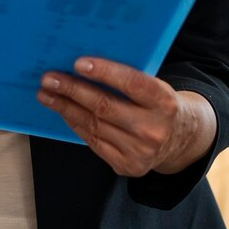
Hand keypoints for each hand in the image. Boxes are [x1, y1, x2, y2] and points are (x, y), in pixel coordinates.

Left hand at [38, 57, 216, 176]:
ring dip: (66, 108)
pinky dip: (76, 124)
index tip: (78, 63)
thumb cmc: (160, 103)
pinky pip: (94, 142)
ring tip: (47, 94)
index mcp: (164, 102)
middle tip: (49, 78)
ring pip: (94, 125)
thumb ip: (129, 79)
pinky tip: (64, 112)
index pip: (132, 83)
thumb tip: (84, 64)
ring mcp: (140, 151)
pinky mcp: (128, 166)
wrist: (182, 139)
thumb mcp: (156, 87)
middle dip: (72, 90)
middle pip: (105, 107)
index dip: (105, 72)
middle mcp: (153, 129)